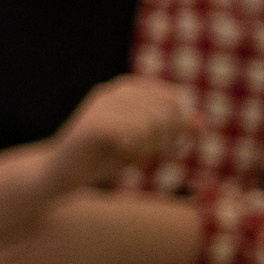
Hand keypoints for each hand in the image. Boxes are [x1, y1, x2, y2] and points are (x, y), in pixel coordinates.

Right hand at [50, 76, 196, 190]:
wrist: (60, 174)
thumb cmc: (103, 158)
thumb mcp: (145, 145)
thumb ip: (172, 132)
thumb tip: (202, 124)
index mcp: (130, 89)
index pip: (175, 99)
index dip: (180, 125)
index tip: (170, 148)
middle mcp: (116, 90)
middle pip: (166, 111)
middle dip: (165, 138)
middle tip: (150, 156)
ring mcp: (102, 105)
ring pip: (151, 123)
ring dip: (149, 147)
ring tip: (133, 157)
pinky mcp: (92, 124)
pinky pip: (132, 133)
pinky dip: (133, 149)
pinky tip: (122, 154)